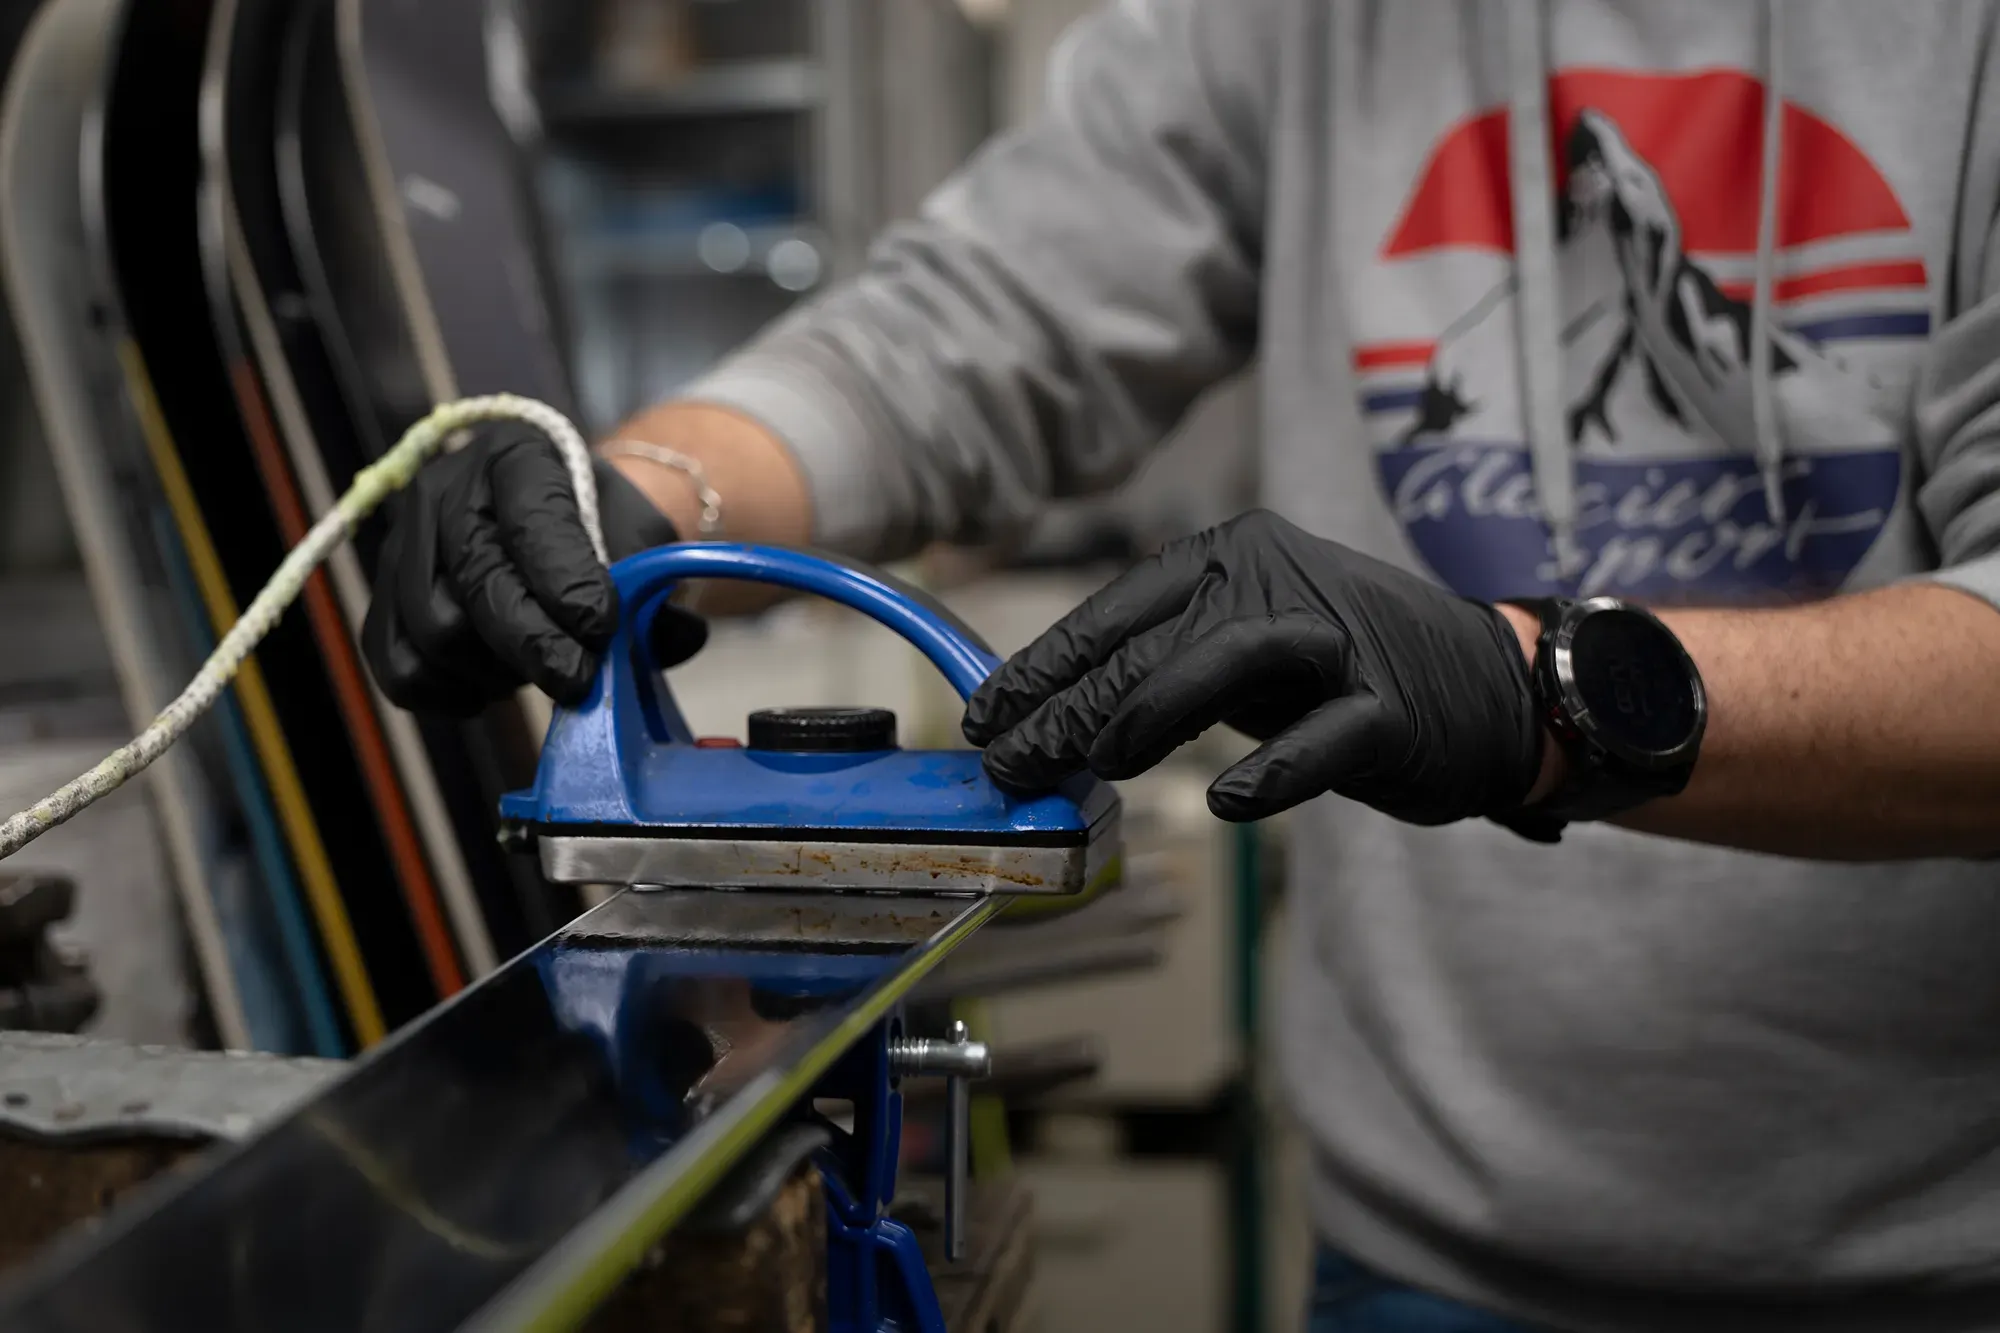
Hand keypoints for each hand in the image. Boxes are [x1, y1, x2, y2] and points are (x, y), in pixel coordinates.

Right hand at [363, 422, 705, 715]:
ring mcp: (404, 541)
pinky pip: (398, 666)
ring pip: (436, 631)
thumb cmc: (603, 529)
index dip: (566, 583)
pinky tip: (491, 689)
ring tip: (539, 670)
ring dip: (495, 670)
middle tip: (579, 679)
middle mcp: (446, 488)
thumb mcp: (640, 538)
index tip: (602, 629)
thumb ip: (655, 586)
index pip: (532, 523)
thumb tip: (674, 636)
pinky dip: (447, 693)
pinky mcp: (383, 596)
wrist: (558, 522)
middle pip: (478, 583)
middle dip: (536, 645)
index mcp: (519, 457)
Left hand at [961, 510, 1543, 823]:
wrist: (1491, 685)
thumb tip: (1051, 724)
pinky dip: (1272, 768)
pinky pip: (1324, 735)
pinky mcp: (1393, 707)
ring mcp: (1339, 641)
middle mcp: (1279, 580)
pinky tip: (1225, 802)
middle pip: (1155, 640)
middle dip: (1068, 706)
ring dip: (1150, 715)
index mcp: (1232, 554)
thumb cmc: (1340, 674)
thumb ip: (1161, 672)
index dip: (1043, 666)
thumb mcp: (1241, 654)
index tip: (985, 718)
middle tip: (1012, 764)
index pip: (1115, 609)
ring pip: (1227, 660)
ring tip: (1098, 767)